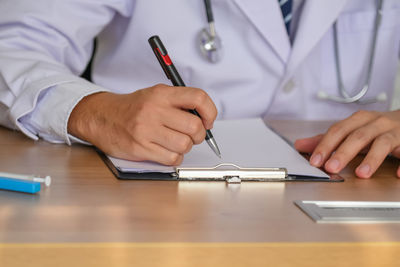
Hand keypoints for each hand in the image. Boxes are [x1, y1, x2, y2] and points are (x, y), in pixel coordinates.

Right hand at [68, 84, 216, 165]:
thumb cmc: (133, 108)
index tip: (208, 121)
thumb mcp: (155, 95)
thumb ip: (179, 103)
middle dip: (199, 135)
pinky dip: (174, 157)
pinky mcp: (140, 148)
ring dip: (186, 147)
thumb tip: (205, 119)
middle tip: (192, 135)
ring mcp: (146, 130)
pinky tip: (166, 150)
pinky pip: (172, 158)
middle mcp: (154, 110)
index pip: (198, 98)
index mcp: (161, 94)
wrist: (101, 117)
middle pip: (195, 126)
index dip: (210, 112)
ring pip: (185, 145)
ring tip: (176, 142)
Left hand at [294, 110, 399, 177]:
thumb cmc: (375, 127)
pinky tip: (398, 174)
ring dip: (372, 159)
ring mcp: (395, 132)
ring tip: (361, 174)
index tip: (314, 161)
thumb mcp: (351, 130)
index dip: (325, 145)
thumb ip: (327, 139)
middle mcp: (376, 123)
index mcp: (359, 120)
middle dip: (343, 152)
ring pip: (383, 143)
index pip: (338, 131)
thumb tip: (300, 145)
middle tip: (331, 167)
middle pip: (358, 136)